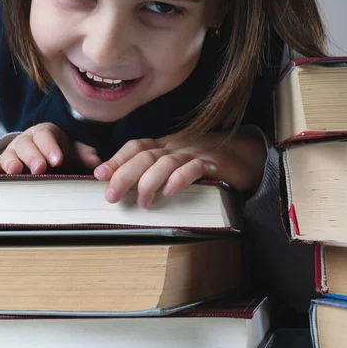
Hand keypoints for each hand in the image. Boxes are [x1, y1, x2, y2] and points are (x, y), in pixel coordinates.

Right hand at [0, 123, 101, 174]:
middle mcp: (26, 141)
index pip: (47, 137)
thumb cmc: (58, 152)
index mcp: (45, 134)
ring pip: (10, 156)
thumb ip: (84, 154)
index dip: (51, 147)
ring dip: (12, 163)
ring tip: (16, 172)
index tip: (58, 160)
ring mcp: (11, 153)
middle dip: (34, 157)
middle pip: (28, 146)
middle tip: (40, 168)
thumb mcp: (72, 151)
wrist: (40, 154)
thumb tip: (97, 162)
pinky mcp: (0, 165)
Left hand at [94, 132, 265, 206]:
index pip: (137, 146)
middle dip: (124, 174)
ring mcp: (195, 153)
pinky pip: (194, 168)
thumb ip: (157, 171)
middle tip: (110, 195)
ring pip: (166, 162)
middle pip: (145, 155)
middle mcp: (177, 146)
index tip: (98, 175)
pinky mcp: (214, 164)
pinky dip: (179, 179)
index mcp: (167, 145)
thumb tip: (127, 189)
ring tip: (142, 201)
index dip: (116, 159)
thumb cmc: (208, 163)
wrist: (248, 156)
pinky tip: (170, 192)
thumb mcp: (179, 164)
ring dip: (149, 181)